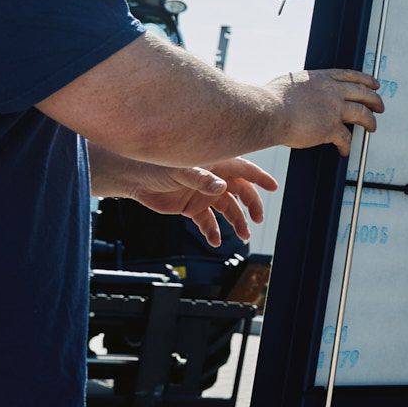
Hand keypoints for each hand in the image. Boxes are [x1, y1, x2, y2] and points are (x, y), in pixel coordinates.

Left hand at [123, 157, 277, 247]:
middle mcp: (212, 179)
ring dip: (236, 222)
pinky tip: (214, 241)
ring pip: (227, 209)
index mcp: (214, 165)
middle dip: (251, 204)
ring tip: (243, 236)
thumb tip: (221, 188)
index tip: (273, 186)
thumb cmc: (156, 165)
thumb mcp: (180, 171)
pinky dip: (212, 231)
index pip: (243, 169)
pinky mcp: (191, 208)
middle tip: (258, 219)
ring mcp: (202, 194)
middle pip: (240, 191)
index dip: (259, 177)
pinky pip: (207, 222)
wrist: (134, 179)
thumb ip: (201, 179)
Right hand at [266, 69, 382, 156]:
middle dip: (375, 100)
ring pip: (362, 113)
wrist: (269, 111)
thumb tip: (300, 90)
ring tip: (372, 127)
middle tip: (380, 107)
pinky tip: (345, 150)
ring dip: (370, 122)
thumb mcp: (291, 82)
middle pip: (363, 93)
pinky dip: (347, 146)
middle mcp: (332, 91)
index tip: (373, 84)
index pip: (351, 76)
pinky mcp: (330, 128)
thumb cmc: (272, 98)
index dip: (366, 80)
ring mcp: (333, 109)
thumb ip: (303, 86)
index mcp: (322, 77)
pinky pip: (346, 138)